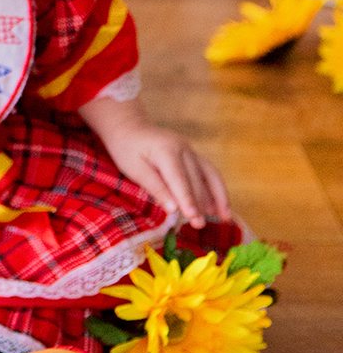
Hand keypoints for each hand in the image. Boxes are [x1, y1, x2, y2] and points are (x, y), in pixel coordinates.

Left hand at [97, 120, 229, 227]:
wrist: (129, 127)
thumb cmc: (127, 149)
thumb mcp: (134, 169)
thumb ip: (155, 187)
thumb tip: (173, 209)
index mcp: (166, 150)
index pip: (179, 179)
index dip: (187, 199)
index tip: (193, 217)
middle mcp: (183, 148)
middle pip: (195, 179)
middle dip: (199, 204)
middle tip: (200, 225)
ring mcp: (190, 150)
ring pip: (209, 175)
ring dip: (217, 196)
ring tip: (224, 217)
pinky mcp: (192, 155)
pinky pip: (208, 172)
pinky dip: (215, 188)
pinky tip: (218, 205)